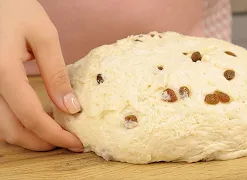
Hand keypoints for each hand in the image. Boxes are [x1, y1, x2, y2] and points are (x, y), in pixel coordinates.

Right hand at [0, 0, 82, 150]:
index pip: (30, 116)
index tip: (76, 143)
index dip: (54, 135)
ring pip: (2, 126)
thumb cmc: (14, 8)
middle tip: (68, 143)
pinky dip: (19, 123)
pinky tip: (39, 118)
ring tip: (57, 133)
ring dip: (30, 136)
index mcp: (2, 70)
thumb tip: (71, 107)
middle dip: (42, 142)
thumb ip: (55, 73)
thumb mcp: (43, 36)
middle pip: (12, 129)